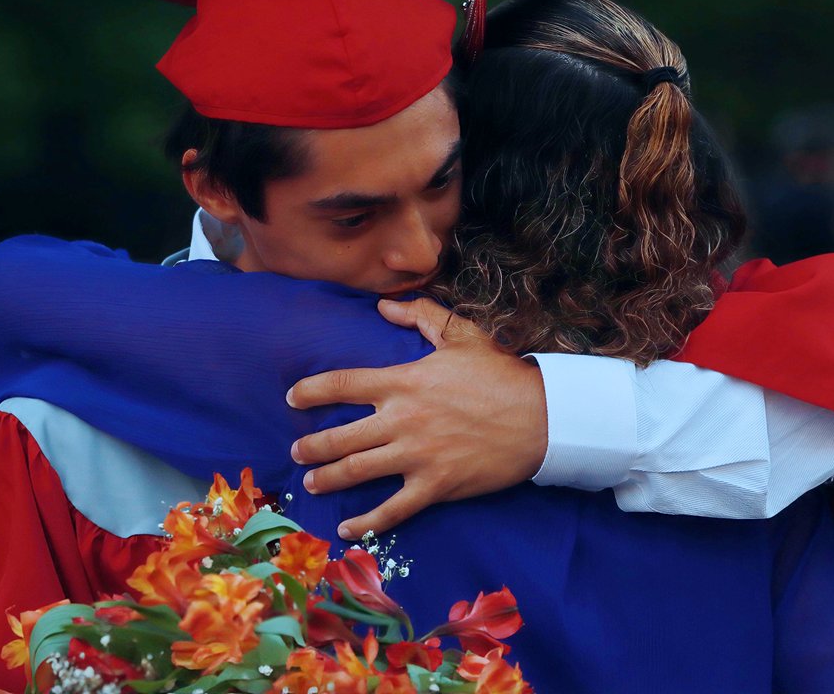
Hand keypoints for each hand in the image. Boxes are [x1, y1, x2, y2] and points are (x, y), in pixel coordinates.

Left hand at [288, 298, 547, 538]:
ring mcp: (416, 456)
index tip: (293, 398)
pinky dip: (367, 523)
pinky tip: (346, 528)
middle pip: (340, 436)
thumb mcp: (461, 334)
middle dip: (311, 446)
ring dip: (328, 479)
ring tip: (310, 483)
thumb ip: (421, 316)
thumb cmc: (501, 374)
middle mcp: (402, 420)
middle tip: (296, 452)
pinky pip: (392, 510)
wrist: (541, 416)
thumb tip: (384, 305)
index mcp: (403, 381)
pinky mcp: (435, 486)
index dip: (311, 391)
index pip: (342, 385)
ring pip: (358, 471)